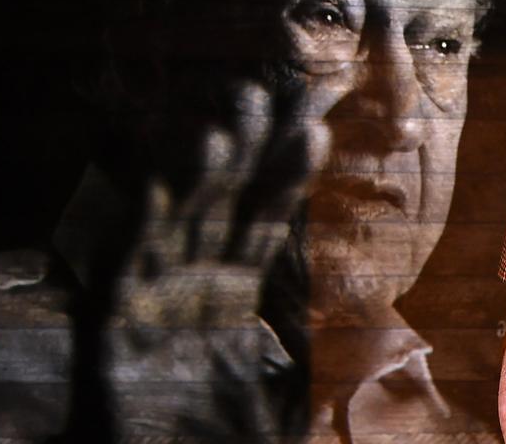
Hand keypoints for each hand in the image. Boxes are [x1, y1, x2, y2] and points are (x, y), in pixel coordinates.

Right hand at [105, 75, 340, 436]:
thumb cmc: (226, 434)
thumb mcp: (291, 394)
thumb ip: (331, 364)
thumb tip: (394, 339)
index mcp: (238, 288)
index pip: (269, 217)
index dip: (290, 174)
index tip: (316, 127)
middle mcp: (197, 279)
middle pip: (226, 202)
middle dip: (248, 152)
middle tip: (272, 96)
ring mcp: (155, 294)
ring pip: (180, 220)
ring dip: (199, 177)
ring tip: (223, 130)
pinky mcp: (112, 320)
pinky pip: (125, 265)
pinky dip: (141, 224)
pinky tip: (158, 185)